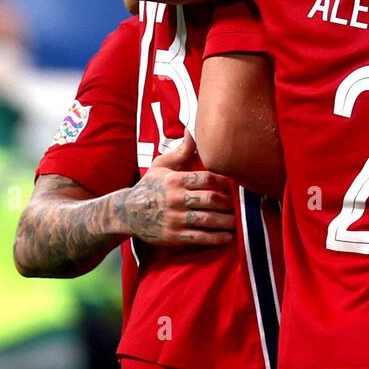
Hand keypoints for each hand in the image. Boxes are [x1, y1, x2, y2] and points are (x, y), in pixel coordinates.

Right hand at [120, 134, 235, 245]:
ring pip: (208, 219)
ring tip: (239, 221)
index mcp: (175, 180)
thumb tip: (192, 131)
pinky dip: (215, 238)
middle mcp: (176, 199)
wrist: (125, 213)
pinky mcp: (173, 235)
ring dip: (227, 221)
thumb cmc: (148, 187)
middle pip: (211, 199)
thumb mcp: (160, 166)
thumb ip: (181, 151)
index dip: (225, 182)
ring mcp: (174, 218)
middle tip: (243, 205)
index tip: (237, 185)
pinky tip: (228, 236)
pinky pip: (199, 237)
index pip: (207, 178)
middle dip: (230, 203)